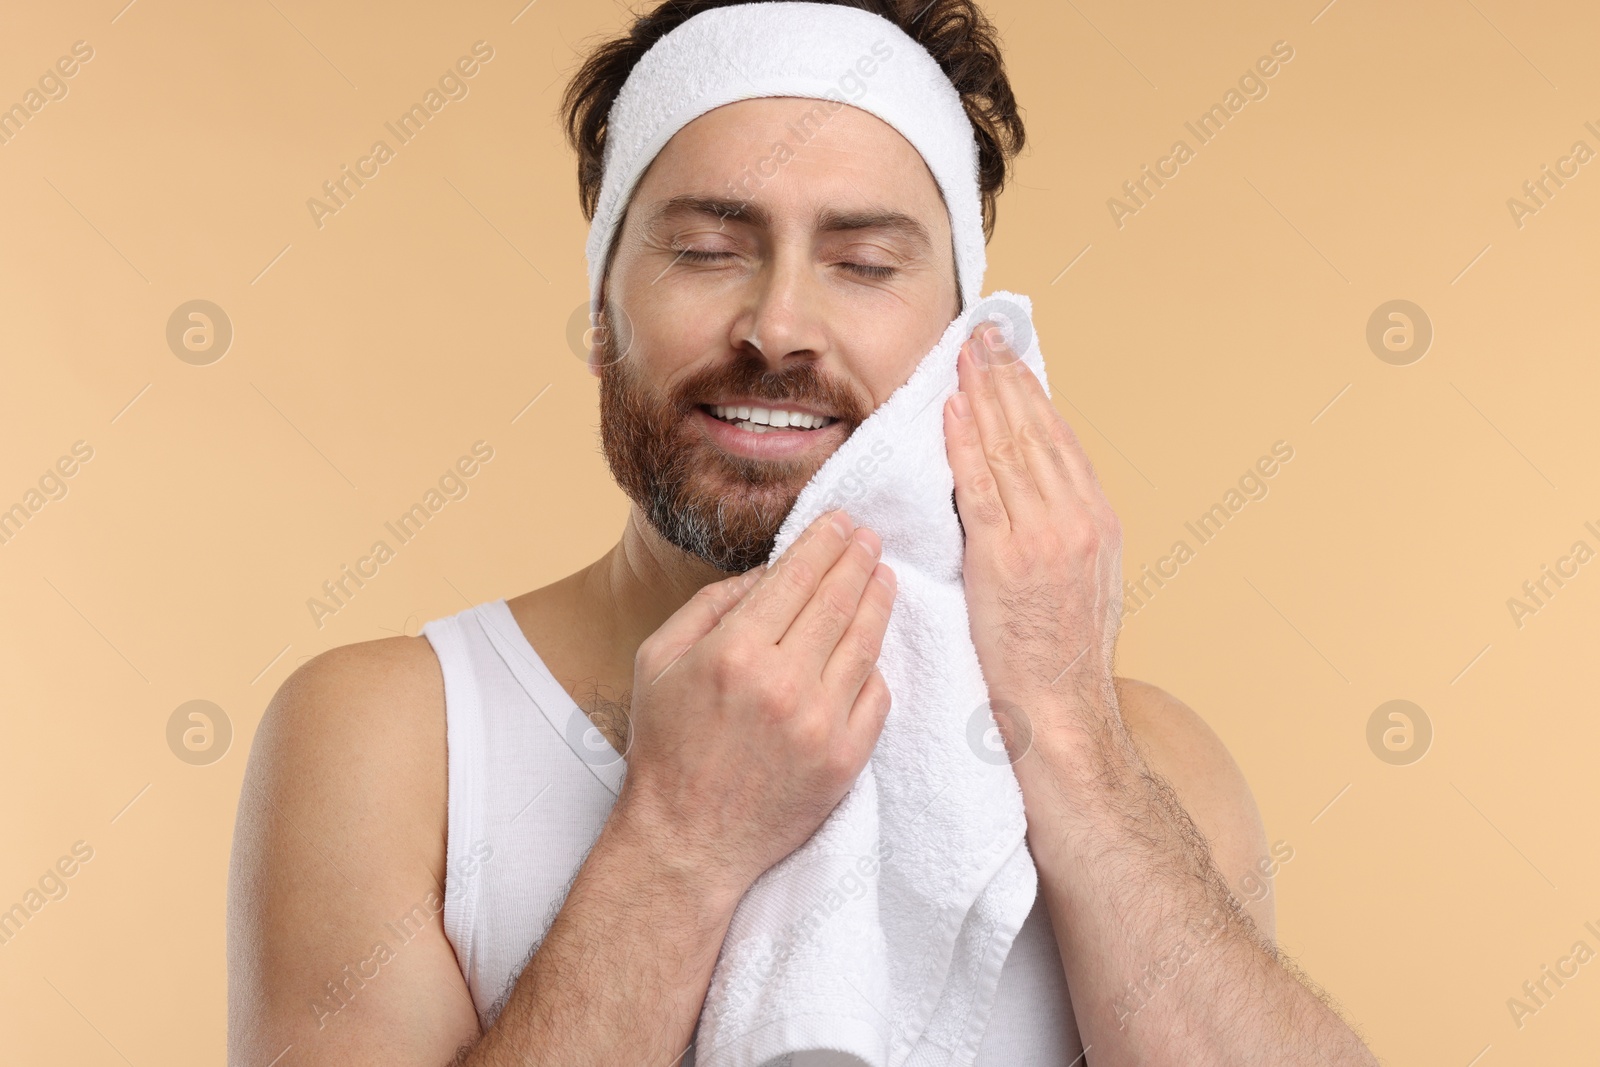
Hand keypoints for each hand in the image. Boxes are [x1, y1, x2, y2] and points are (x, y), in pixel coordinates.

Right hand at [615, 509, 896, 899]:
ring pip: (866, 641)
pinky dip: (875, 665)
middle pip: (839, 599)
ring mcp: (821, 723)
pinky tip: (871, 646)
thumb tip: (769, 573)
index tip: (842, 521)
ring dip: (879, 599)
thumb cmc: (667, 749)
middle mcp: (784, 682)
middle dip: (859, 558)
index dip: (825, 541)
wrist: (688, 842)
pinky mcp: (846, 759)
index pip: (797, 575)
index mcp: (734, 651)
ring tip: (884, 576)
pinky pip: (876, 695)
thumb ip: (710, 605)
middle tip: (871, 537)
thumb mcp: (657, 662)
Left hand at [943, 323, 1124, 756]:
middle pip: (1037, 431)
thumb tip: (1028, 492)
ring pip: (1011, 449)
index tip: (1010, 356)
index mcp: (1098, 521)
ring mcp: (1045, 538)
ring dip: (985, 395)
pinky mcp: (1007, 560)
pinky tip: (952, 412)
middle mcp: (1079, 520)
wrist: (1063, 713)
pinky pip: (981, 489)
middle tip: (983, 334)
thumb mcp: (1081, 580)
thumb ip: (1059, 530)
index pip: (1060, 439)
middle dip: (1007, 376)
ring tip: (964, 356)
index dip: (1032, 392)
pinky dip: (966, 445)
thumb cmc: (1062, 658)